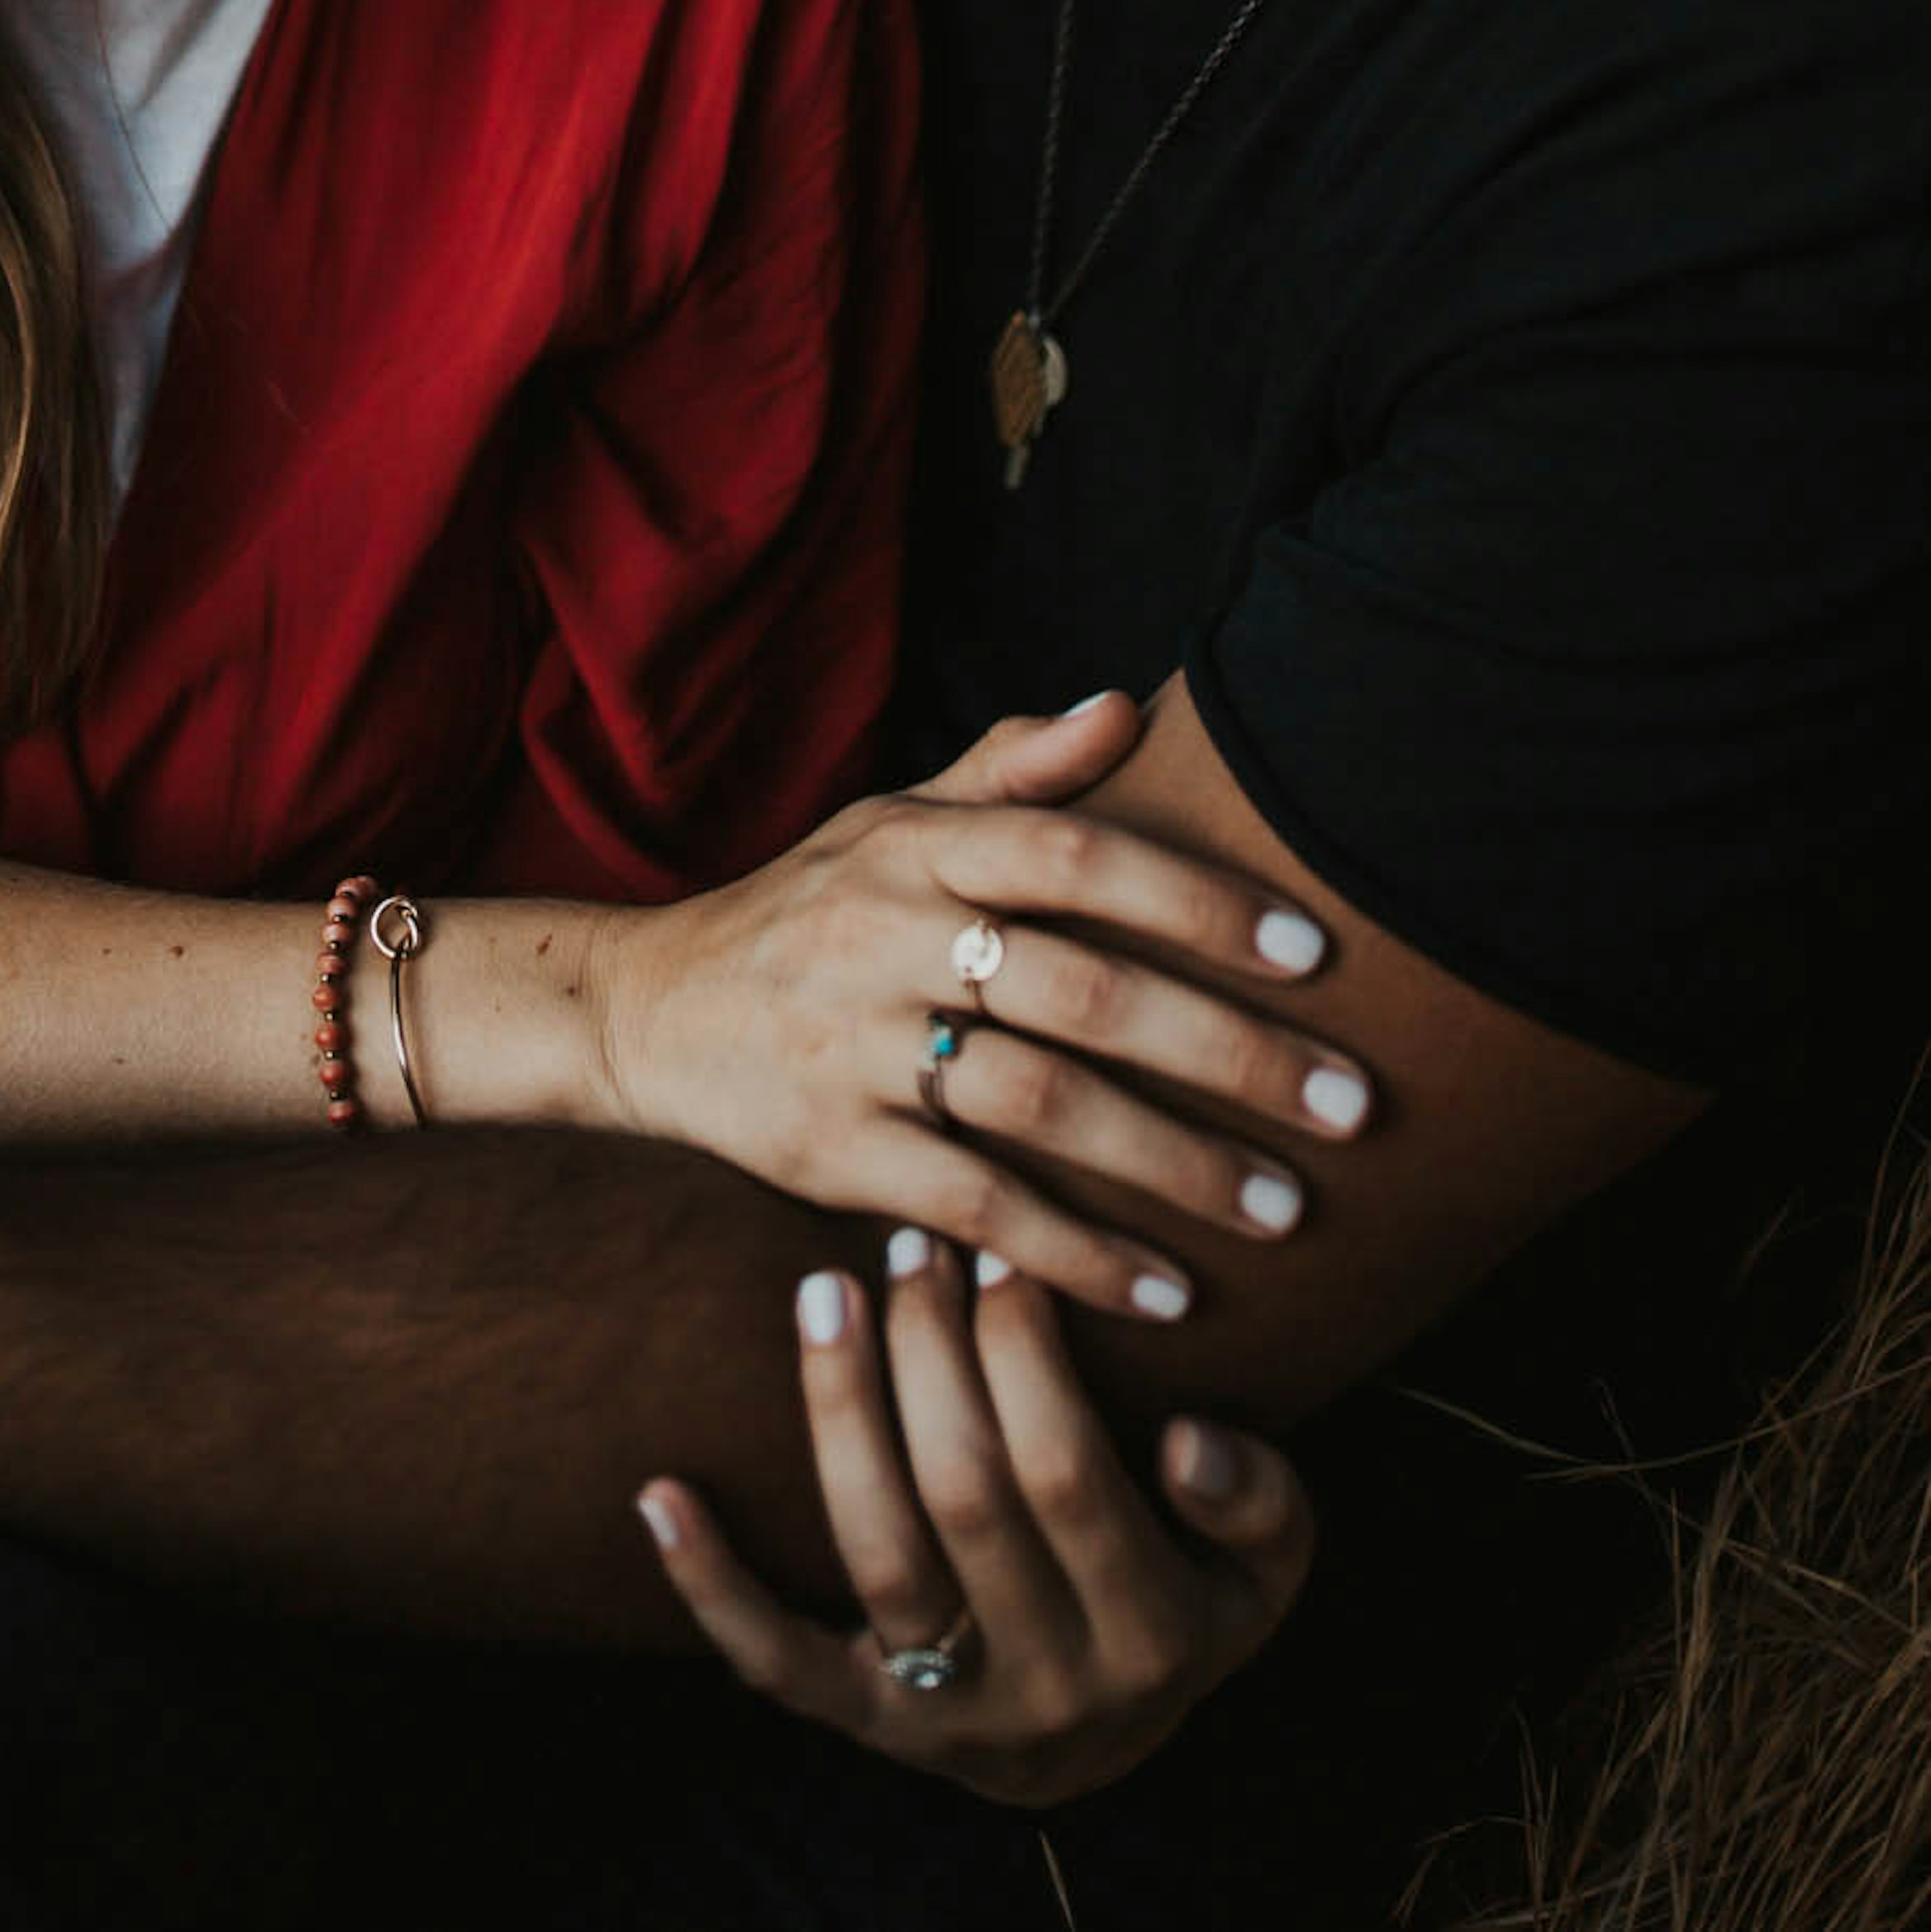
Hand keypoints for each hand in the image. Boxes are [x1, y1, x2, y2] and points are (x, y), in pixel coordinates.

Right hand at [588, 697, 1373, 1313]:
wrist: (644, 1009)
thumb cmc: (802, 909)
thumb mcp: (887, 820)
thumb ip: (1009, 770)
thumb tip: (1125, 707)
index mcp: (915, 848)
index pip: (1077, 855)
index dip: (1197, 898)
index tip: (1314, 954)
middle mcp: (885, 935)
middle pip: (1083, 990)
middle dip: (1230, 1052)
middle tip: (1351, 1104)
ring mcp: (853, 1046)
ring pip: (1042, 1107)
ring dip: (1176, 1165)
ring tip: (1286, 1210)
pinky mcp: (829, 1150)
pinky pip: (975, 1208)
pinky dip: (1078, 1253)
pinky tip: (1169, 1289)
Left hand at [639, 1234, 1314, 1805]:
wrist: (1109, 1743)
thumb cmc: (1185, 1597)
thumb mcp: (1263, 1565)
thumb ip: (1258, 1502)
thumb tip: (1187, 1442)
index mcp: (1149, 1636)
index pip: (1067, 1474)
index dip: (1027, 1357)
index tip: (999, 1251)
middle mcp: (1047, 1685)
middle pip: (966, 1494)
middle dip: (931, 1352)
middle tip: (909, 1243)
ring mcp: (949, 1715)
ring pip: (878, 1552)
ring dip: (840, 1410)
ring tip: (826, 1293)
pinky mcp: (866, 1727)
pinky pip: (778, 1662)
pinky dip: (712, 1583)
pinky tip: (660, 1494)